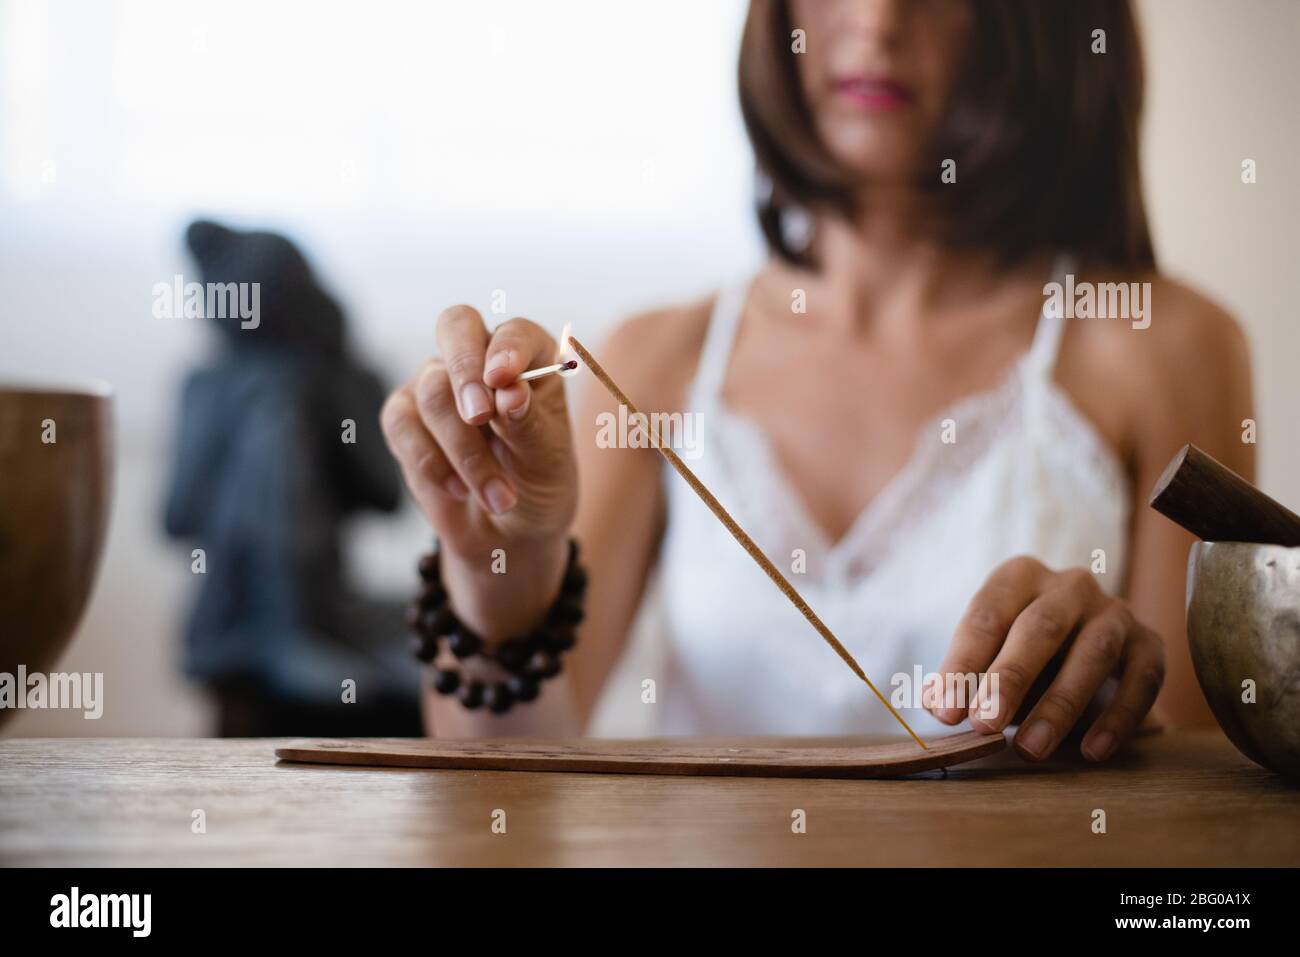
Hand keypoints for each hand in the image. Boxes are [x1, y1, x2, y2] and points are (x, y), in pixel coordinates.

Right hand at [379, 306, 577, 556]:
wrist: (507, 534)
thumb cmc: (537, 485)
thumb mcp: (548, 460)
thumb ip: (529, 423)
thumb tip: (509, 391)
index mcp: (530, 360)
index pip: (515, 331)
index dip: (507, 347)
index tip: (504, 379)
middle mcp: (481, 361)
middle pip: (456, 327)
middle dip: (466, 371)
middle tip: (479, 416)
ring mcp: (438, 385)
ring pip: (432, 391)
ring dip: (464, 451)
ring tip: (497, 496)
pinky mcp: (404, 417)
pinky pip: (401, 424)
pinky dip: (431, 464)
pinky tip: (458, 491)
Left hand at [927, 556, 1165, 761]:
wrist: (1089, 651)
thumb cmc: (1023, 654)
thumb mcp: (989, 657)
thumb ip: (963, 678)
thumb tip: (937, 702)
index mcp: (1019, 576)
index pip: (986, 616)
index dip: (962, 664)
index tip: (945, 712)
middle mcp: (1070, 585)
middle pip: (1039, 628)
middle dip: (1008, 679)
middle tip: (983, 725)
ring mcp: (1115, 611)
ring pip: (1093, 653)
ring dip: (1060, 705)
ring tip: (1031, 747)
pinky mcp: (1150, 643)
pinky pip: (1141, 679)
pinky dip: (1118, 717)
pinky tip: (1092, 751)